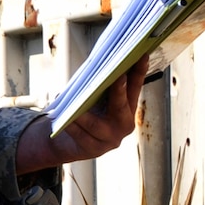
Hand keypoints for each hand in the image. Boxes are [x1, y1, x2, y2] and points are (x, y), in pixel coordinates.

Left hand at [14, 63, 145, 173]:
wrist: (71, 142)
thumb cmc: (85, 112)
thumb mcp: (95, 98)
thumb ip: (100, 85)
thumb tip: (100, 61)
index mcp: (128, 108)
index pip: (135, 86)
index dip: (139, 71)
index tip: (142, 55)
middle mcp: (124, 124)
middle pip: (121, 106)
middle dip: (119, 90)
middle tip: (117, 76)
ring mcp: (110, 139)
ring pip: (96, 124)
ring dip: (84, 112)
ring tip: (75, 101)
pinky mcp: (94, 149)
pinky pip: (80, 136)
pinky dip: (71, 126)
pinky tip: (63, 119)